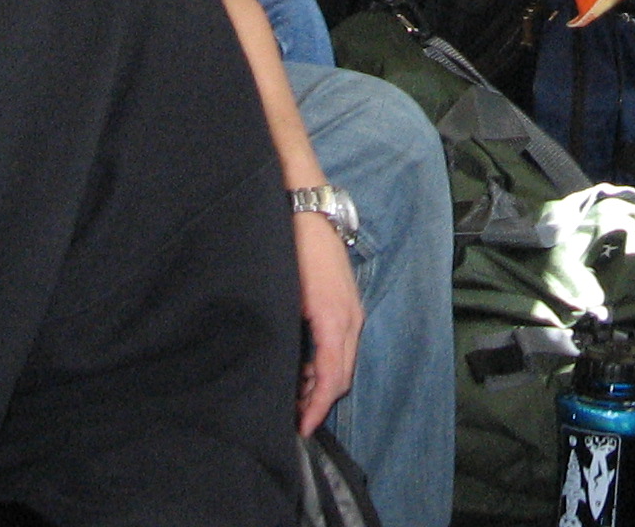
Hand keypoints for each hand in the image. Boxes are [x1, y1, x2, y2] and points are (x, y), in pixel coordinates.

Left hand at [290, 210, 363, 434]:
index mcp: (335, 320)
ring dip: (323, 384)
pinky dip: (326, 364)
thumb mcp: (285, 294)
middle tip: (294, 420)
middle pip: (342, 375)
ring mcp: (352, 309)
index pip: (331, 377)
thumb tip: (282, 371)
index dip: (317, 407)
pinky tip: (304, 367)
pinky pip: (342, 344)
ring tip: (295, 398)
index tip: (302, 429)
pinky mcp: (347, 302)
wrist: (307, 207)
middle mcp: (351, 319)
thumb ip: (289, 334)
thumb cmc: (291, 248)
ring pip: (344, 361)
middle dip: (320, 402)